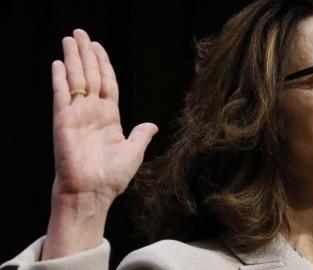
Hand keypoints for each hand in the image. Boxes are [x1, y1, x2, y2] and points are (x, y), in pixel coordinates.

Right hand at [42, 29, 157, 259]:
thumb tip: (153, 124)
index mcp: (110, 117)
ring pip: (76, 80)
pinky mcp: (63, 121)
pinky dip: (60, 79)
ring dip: (73, 59)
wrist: (92, 193)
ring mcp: (77, 115)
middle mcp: (93, 112)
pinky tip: (58, 64)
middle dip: (87, 53)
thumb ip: (141, 134)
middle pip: (91, 75)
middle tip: (81, 33)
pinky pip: (61, 95)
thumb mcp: (134, 152)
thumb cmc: (112, 177)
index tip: (99, 47)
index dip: (104, 64)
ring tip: (70, 39)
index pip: (107, 83)